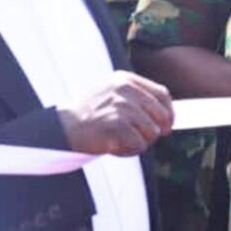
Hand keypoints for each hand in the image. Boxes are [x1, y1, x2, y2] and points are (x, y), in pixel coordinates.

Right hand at [58, 70, 173, 155]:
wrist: (61, 129)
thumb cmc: (89, 116)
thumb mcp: (113, 96)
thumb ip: (137, 100)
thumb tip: (168, 117)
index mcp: (125, 79)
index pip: (162, 94)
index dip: (169, 112)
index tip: (167, 125)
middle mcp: (125, 89)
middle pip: (161, 114)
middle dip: (155, 131)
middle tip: (140, 138)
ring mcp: (121, 105)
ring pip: (152, 132)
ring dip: (139, 142)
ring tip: (120, 141)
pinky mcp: (116, 124)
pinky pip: (139, 144)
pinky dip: (130, 151)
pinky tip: (114, 148)